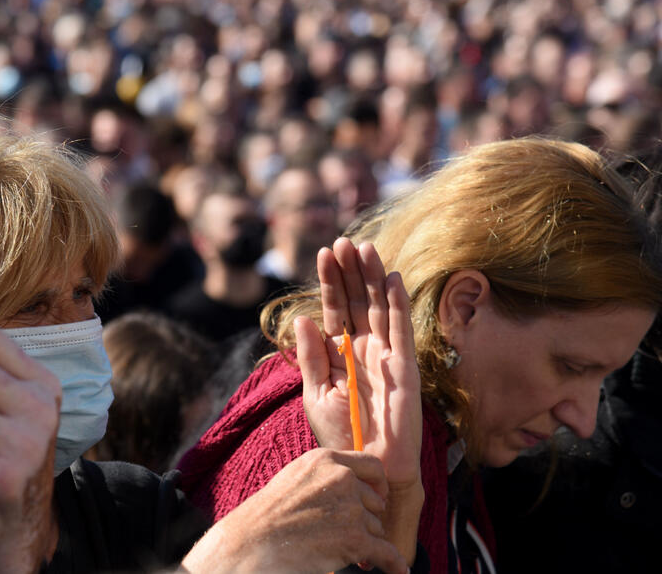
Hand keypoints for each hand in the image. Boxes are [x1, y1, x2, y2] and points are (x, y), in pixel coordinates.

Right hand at [181, 448, 408, 573]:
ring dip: (365, 541)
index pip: (372, 465)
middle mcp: (343, 479)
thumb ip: (325, 475)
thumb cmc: (269, 512)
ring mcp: (351, 508)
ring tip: (344, 550)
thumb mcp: (296, 477)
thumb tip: (352, 485)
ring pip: (376, 527)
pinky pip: (386, 552)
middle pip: (374, 501)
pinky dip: (394, 563)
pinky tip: (398, 569)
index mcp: (327, 459)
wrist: (255, 540)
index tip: (377, 496)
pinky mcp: (355, 538)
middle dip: (366, 519)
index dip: (377, 483)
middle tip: (350, 533)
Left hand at [294, 238, 422, 560]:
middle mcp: (363, 348)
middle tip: (344, 240)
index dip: (330, 281)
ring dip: (373, 278)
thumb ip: (311, 356)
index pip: (334, 308)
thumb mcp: (316, 393)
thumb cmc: (341, 435)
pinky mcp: (405, 367)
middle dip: (350, 271)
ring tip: (366, 248)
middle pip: (356, 300)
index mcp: (339, 353)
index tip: (324, 251)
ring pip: (378, 307)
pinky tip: (393, 279)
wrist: (367, 468)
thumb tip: (301, 318)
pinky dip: (398, 305)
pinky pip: (402, 330)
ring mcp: (385, 355)